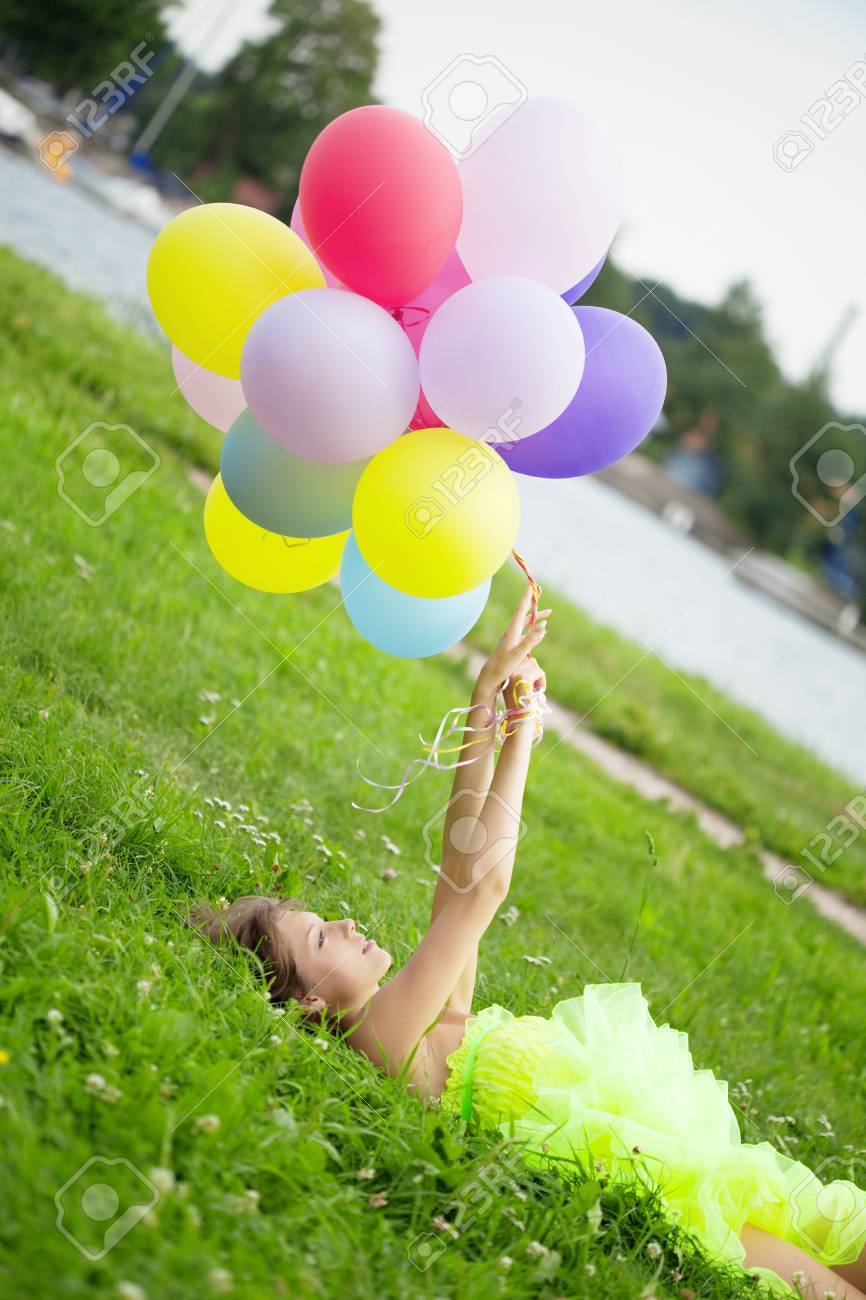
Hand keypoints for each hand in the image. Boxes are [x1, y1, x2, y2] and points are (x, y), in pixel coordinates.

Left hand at [474, 586, 549, 701]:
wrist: (490, 678)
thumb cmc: (503, 666)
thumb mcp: (519, 653)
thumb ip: (531, 639)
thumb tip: (544, 626)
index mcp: (511, 631)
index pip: (520, 610)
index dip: (526, 598)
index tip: (531, 586)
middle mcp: (511, 633)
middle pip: (524, 615)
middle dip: (533, 606)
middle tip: (540, 595)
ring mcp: (511, 640)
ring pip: (525, 625)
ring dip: (536, 619)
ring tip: (547, 616)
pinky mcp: (512, 647)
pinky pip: (525, 635)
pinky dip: (534, 631)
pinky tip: (540, 634)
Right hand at [503, 655, 545, 708]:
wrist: (520, 721)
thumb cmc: (522, 707)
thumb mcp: (518, 688)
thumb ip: (521, 674)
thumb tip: (531, 659)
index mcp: (503, 675)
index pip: (519, 660)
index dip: (529, 671)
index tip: (530, 685)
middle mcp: (506, 672)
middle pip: (527, 660)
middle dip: (534, 673)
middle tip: (534, 689)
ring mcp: (513, 673)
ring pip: (533, 663)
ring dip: (538, 677)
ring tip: (535, 690)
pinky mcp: (523, 676)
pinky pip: (539, 671)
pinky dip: (542, 682)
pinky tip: (538, 692)